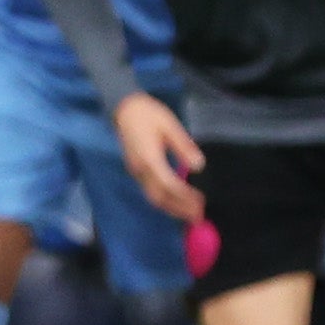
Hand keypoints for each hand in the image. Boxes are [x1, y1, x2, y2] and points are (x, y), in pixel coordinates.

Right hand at [113, 94, 206, 222]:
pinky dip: (165, 199)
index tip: (201, 202)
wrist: (123, 108)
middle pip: (158, 197)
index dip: (185, 196)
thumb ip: (184, 146)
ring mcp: (136, 170)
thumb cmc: (148, 113)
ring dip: (172, 207)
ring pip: (153, 196)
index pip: (169, 184)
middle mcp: (140, 169)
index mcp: (149, 158)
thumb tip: (199, 166)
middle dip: (178, 209)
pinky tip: (177, 199)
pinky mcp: (136, 169)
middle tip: (198, 216)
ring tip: (190, 212)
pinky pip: (150, 190)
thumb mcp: (170, 125)